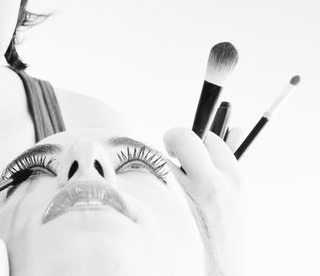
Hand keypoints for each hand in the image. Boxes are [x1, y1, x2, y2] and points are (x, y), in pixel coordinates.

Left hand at [164, 127, 247, 275]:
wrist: (217, 260)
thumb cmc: (225, 220)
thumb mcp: (238, 190)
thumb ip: (233, 157)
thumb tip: (234, 128)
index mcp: (233, 178)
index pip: (211, 138)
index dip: (202, 136)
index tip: (196, 143)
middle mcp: (210, 185)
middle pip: (183, 138)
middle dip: (175, 136)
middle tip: (172, 146)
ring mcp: (185, 196)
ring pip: (159, 158)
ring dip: (161, 161)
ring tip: (169, 174)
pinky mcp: (165, 206)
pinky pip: (150, 177)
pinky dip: (152, 176)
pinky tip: (161, 186)